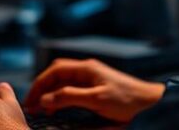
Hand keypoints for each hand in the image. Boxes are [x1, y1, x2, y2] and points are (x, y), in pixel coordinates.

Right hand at [24, 58, 164, 122]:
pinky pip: (72, 91)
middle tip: (33, 106)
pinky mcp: (95, 89)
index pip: (55, 70)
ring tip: (42, 110)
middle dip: (43, 88)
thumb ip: (70, 97)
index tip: (30, 99)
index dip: (40, 83)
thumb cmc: (125, 98)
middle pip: (57, 75)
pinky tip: (58, 109)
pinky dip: (61, 98)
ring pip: (64, 83)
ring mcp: (91, 79)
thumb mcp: (96, 99)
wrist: (148, 102)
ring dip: (51, 94)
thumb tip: (46, 98)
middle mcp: (87, 71)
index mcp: (86, 68)